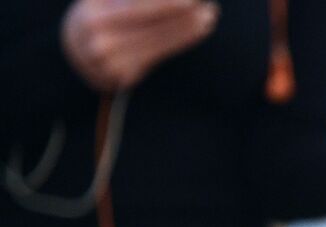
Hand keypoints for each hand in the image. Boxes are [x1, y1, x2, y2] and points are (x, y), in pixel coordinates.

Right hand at [62, 0, 217, 92]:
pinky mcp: (124, 77)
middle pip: (153, 28)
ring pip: (159, 44)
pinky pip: (158, 56)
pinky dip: (178, 42)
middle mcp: (102, 44)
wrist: (73, 51)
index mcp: (95, 19)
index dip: (168, 5)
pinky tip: (196, 32)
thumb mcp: (103, 0)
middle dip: (184, 18)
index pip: (140, 10)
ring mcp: (113, 64)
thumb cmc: (96, 15)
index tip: (192, 0)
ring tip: (208, 19)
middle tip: (210, 9)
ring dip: (187, 31)